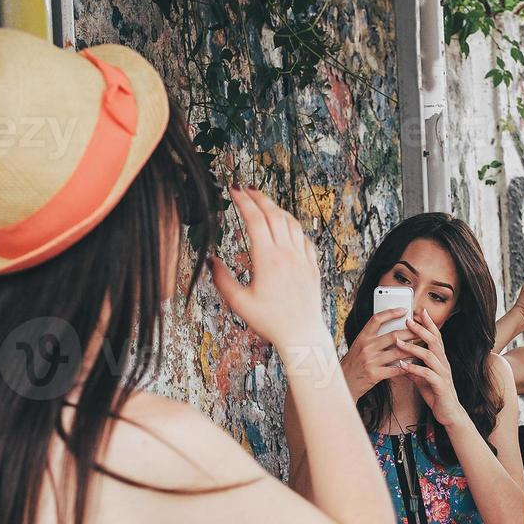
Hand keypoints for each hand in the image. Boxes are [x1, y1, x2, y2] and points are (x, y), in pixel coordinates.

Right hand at [209, 186, 324, 348]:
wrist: (302, 335)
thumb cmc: (270, 322)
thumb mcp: (239, 303)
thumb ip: (222, 280)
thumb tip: (211, 261)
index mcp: (268, 259)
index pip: (254, 219)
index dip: (243, 201)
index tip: (233, 190)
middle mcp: (287, 254)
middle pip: (273, 214)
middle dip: (259, 197)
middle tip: (246, 188)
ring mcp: (302, 258)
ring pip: (291, 222)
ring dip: (276, 208)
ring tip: (264, 203)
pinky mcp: (312, 266)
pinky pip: (304, 238)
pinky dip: (293, 226)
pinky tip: (287, 227)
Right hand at [340, 308, 415, 397]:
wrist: (343, 383)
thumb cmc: (354, 363)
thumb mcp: (359, 346)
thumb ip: (373, 338)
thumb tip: (394, 331)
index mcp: (362, 337)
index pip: (377, 319)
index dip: (391, 312)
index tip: (404, 310)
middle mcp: (366, 347)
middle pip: (393, 335)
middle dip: (410, 332)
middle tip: (421, 330)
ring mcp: (371, 361)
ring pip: (398, 352)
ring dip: (412, 350)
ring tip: (422, 347)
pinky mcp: (375, 374)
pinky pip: (396, 369)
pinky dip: (407, 366)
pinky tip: (414, 364)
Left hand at [394, 309, 465, 426]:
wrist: (449, 414)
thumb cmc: (436, 395)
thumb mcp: (423, 379)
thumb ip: (414, 369)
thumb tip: (402, 362)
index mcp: (440, 359)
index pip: (436, 337)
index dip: (429, 324)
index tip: (419, 312)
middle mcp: (443, 363)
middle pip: (434, 341)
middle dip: (420, 329)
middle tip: (407, 320)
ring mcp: (443, 374)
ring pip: (429, 355)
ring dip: (412, 348)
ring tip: (398, 343)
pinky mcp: (440, 386)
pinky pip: (427, 374)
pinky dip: (414, 369)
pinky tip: (402, 366)